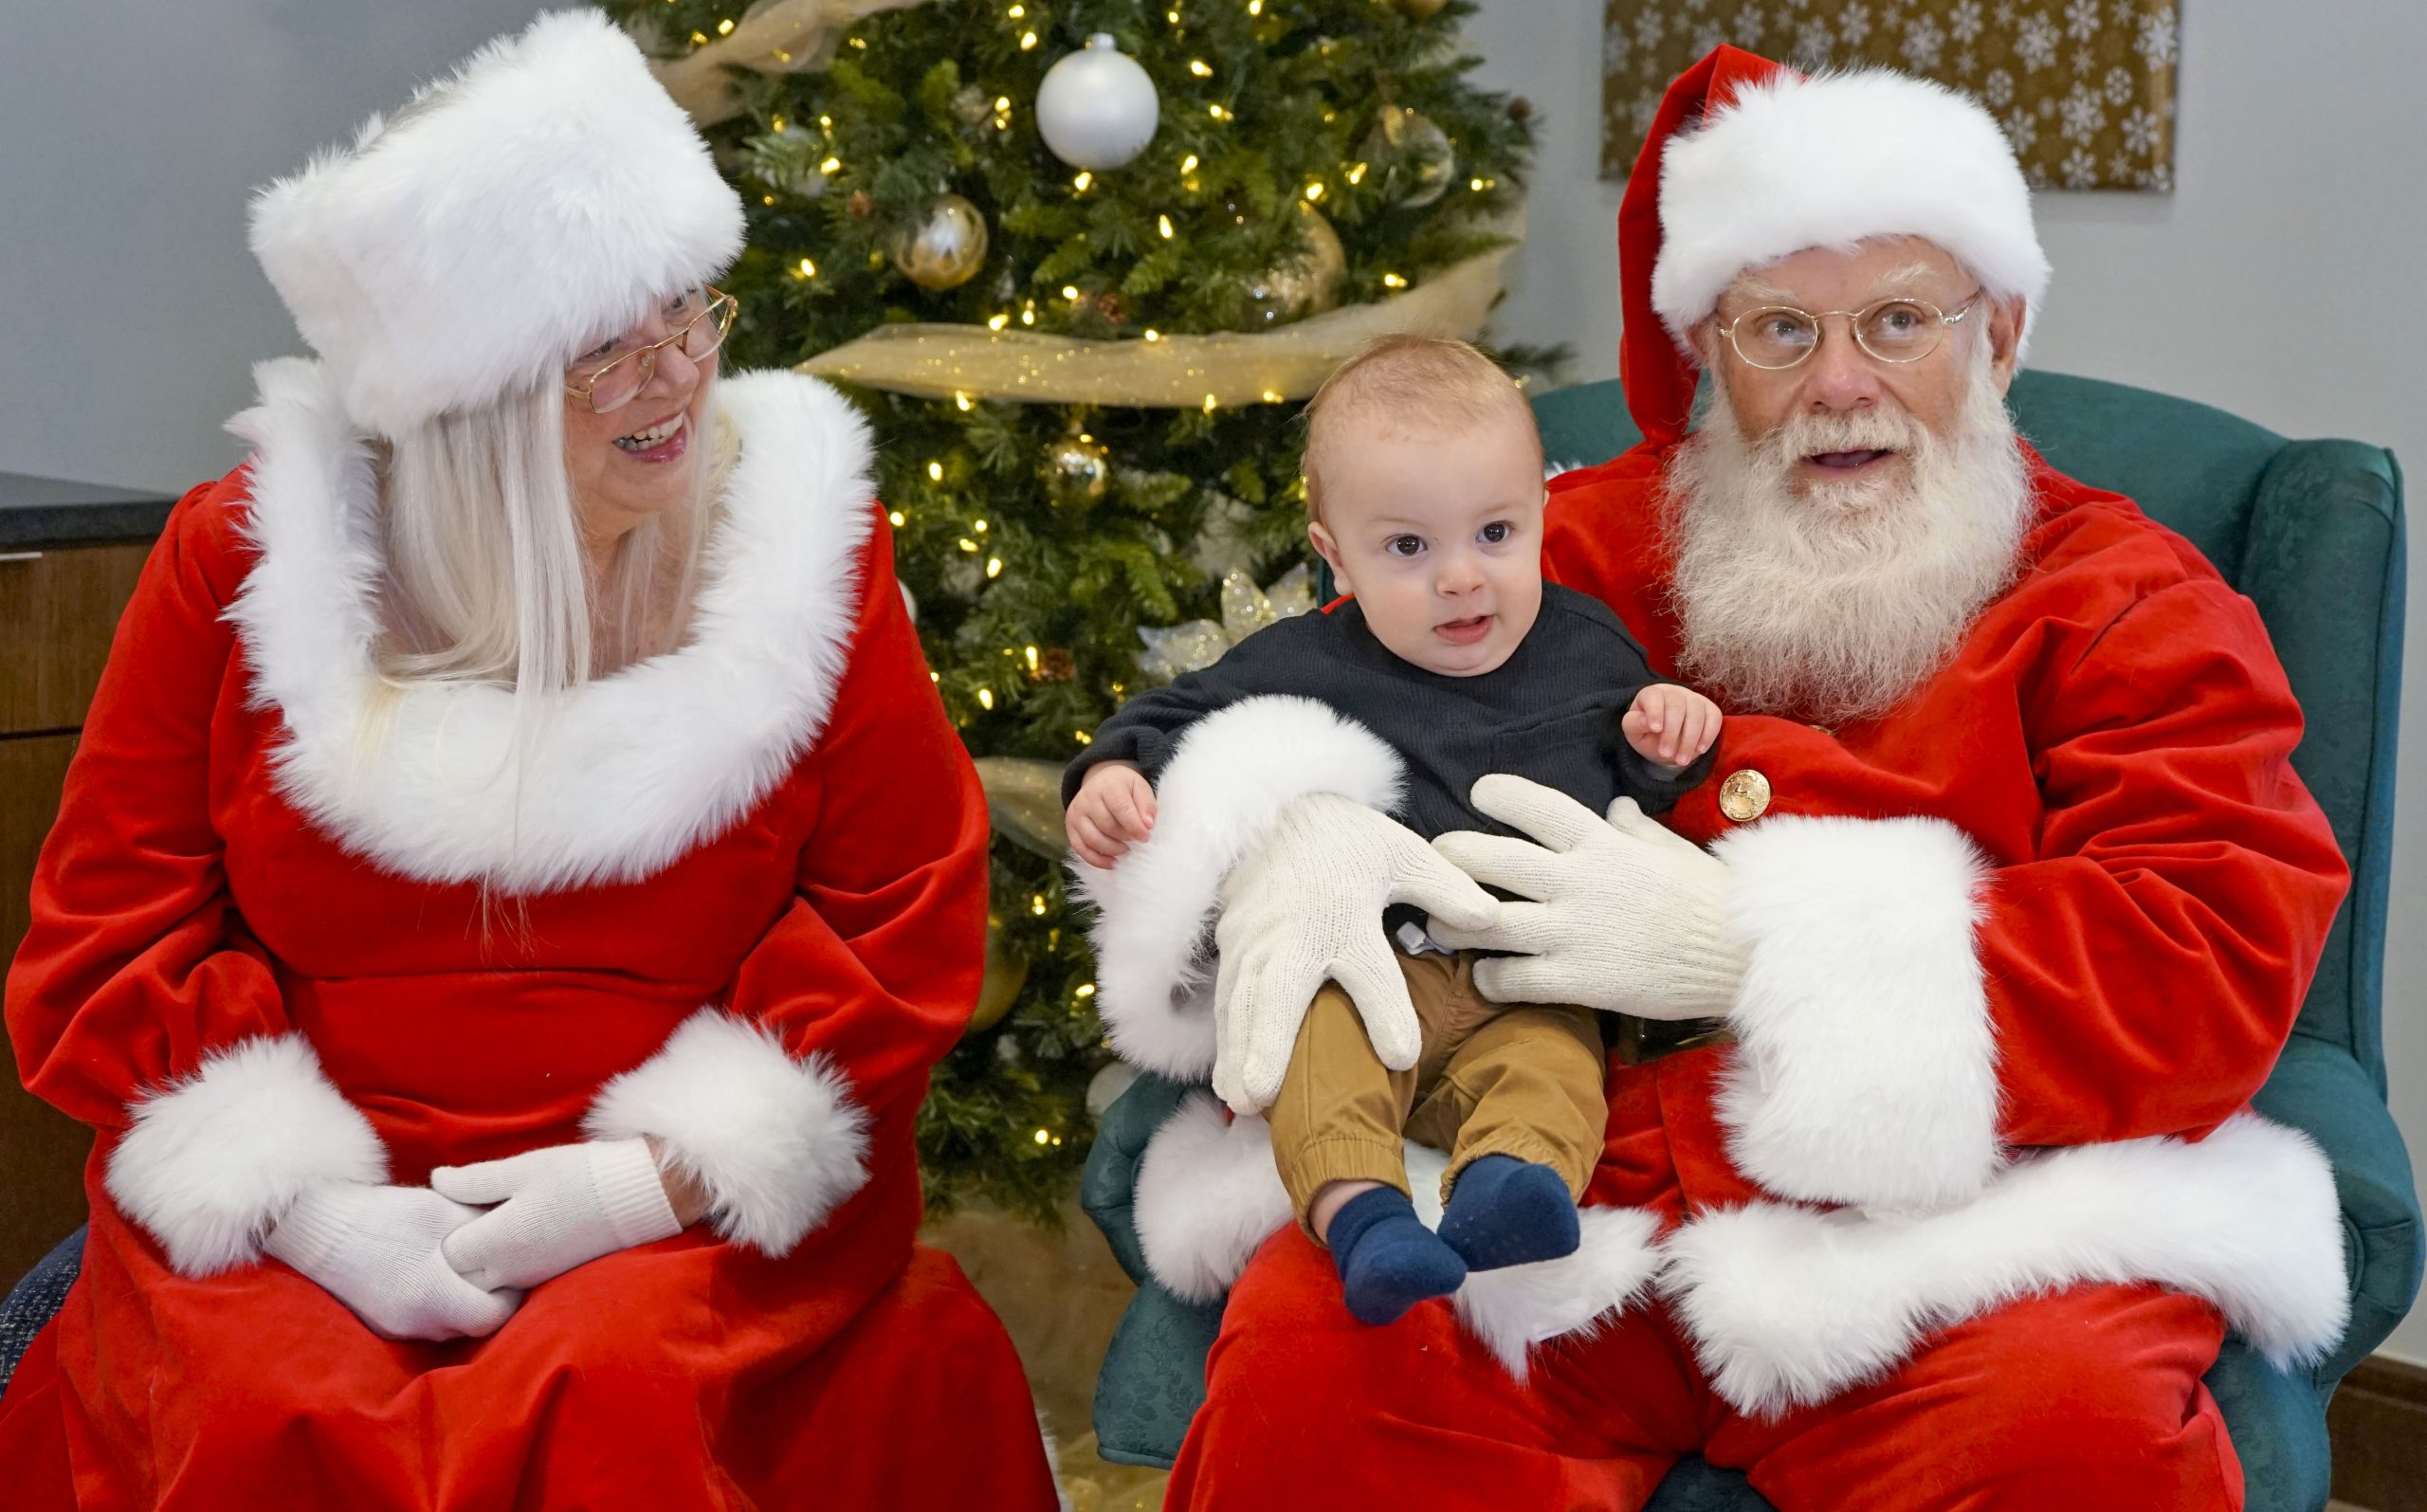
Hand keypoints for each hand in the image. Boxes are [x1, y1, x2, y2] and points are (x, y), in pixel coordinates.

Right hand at [262, 1181, 519, 1340]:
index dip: (510, 1296)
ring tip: (464, 1268)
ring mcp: (395, 1328)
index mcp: (433, 1297)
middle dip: (488, 1300)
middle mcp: (416, 1323)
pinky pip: (424, 1322)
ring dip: (461, 1302)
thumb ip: (485, 1231)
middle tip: (493, 1268)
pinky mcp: (380, 1324)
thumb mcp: (443, 1211)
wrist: (316, 1227)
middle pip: (472, 1325)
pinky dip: (437, 1304)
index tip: (512, 1270)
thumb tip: (520, 1238)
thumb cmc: (383, 1214)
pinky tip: (433, 1274)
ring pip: (448, 1325)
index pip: (493, 1318)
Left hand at [431, 1139, 683, 1291]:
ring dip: (480, 1261)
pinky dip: (502, 1265)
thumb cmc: (579, 1176)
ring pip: (484, 1283)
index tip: (456, 1206)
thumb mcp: (522, 1169)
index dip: (445, 1229)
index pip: (447, 1253)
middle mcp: (509, 1270)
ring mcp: (529, 1279)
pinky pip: (508, 1282)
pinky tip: (517, 1235)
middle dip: (458, 1253)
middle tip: (470, 1218)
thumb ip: (474, 1179)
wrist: (639, 1198)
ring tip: (493, 1224)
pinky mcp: (547, 1278)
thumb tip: (437, 1180)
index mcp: (498, 1242)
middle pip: (461, 1277)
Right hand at [1068, 762, 1157, 869]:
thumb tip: (1147, 825)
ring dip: (1113, 849)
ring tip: (1125, 849)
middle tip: (1135, 841)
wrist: (1102, 783)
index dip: (1134, 826)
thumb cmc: (1125, 788)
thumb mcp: (1140, 788)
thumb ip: (1147, 805)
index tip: (1145, 837)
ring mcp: (1076, 813)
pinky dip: (1097, 860)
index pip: (1120, 808)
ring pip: (1093, 839)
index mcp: (1108, 785)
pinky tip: (1112, 862)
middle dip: (1124, 838)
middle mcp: (1088, 797)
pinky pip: (1080, 848)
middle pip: (1107, 825)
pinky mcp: (1070, 827)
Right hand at [1210, 793, 1499, 1114]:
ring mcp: (1257, 940)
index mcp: (1346, 916)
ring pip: (1243, 1004)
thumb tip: (1493, 918)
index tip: (1404, 1057)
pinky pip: (1226, 998)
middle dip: (1268, 1043)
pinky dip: (1225, 1041)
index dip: (1387, 1013)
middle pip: (1279, 994)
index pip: (1369, 972)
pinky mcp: (1232, 943)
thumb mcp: (1402, 853)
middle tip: (1263, 1095)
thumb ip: (1445, 888)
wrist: (1278, 808)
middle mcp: (1296, 935)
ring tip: (1241, 1102)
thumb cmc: (1347, 840)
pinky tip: (1227, 1083)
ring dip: (1239, 1053)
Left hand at [1429, 775, 1745, 1019]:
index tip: (1478, 795)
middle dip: (1451, 856)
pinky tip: (1487, 977)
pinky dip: (1490, 978)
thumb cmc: (1710, 898)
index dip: (1498, 795)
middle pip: (1489, 859)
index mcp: (1601, 842)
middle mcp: (1578, 880)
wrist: (1741, 957)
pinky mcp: (1579, 979)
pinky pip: (1513, 978)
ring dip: (1452, 923)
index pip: (1534, 805)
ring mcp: (1574, 931)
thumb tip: (1616, 805)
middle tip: (1437, 861)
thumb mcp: (1671, 849)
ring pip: (1486, 921)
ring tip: (1437, 924)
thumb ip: (1634, 828)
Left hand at [1622, 683, 1721, 769]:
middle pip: (1677, 707)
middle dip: (1672, 733)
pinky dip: (1708, 735)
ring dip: (1690, 739)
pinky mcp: (1710, 709)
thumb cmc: (1648, 734)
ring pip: (1696, 713)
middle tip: (1665, 754)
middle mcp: (1674, 692)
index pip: (1654, 696)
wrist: (1667, 742)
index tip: (1655, 729)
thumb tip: (1645, 721)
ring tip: (1681, 760)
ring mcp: (1694, 699)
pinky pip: (1714, 717)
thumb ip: (1634, 725)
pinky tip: (1700, 750)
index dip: (1655, 711)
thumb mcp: (1634, 732)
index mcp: (1652, 694)